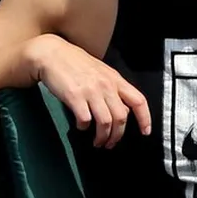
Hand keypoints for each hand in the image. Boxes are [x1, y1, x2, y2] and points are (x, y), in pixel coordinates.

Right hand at [24, 34, 149, 147]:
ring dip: (102, 137)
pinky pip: (85, 120)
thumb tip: (121, 110)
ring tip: (97, 142)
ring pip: (105, 122)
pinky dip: (84, 127)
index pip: (138, 100)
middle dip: (117, 136)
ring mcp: (90, 91)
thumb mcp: (100, 71)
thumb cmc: (75, 62)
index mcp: (115, 79)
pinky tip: (81, 126)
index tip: (145, 132)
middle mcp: (106, 85)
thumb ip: (112, 88)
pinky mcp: (74, 96)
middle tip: (110, 143)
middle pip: (121, 118)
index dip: (145, 118)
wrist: (51, 54)